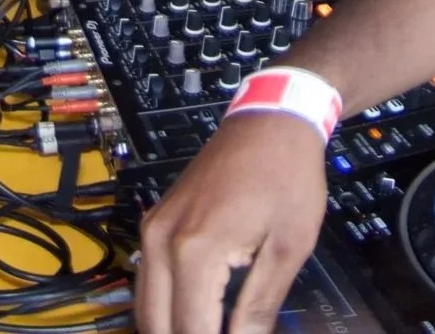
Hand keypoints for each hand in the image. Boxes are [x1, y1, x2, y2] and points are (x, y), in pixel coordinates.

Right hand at [135, 112, 329, 333]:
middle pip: (156, 324)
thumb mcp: (288, 246)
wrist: (271, 122)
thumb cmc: (287, 176)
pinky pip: (150, 280)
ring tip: (210, 330)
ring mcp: (153, 229)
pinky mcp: (156, 223)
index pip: (191, 328)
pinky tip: (198, 317)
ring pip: (146, 306)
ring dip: (172, 328)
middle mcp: (162, 241)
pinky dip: (167, 307)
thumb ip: (260, 304)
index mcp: (195, 249)